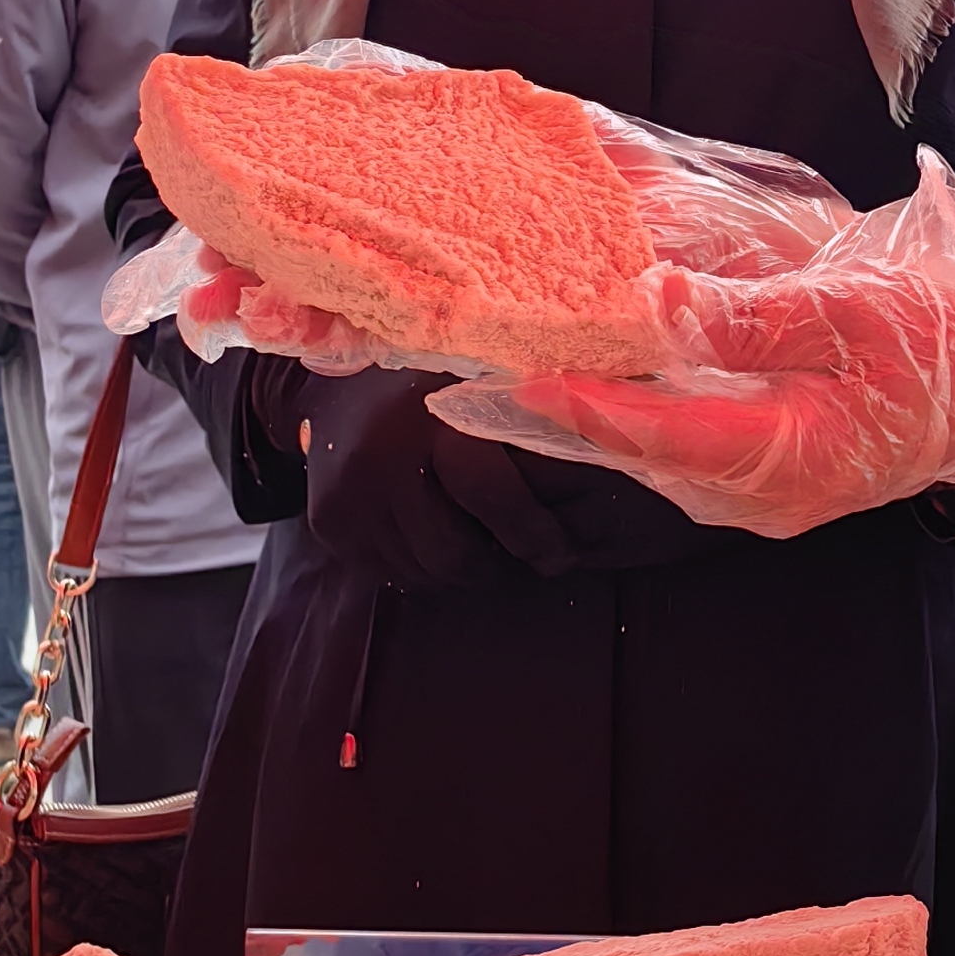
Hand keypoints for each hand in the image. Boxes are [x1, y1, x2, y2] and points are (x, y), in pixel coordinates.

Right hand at [295, 365, 625, 586]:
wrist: (335, 381)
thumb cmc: (435, 382)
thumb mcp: (486, 381)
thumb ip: (540, 412)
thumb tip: (626, 438)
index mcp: (433, 418)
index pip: (492, 495)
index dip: (534, 534)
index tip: (561, 556)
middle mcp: (383, 458)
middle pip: (455, 552)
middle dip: (498, 566)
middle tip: (524, 561)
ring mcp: (349, 496)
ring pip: (424, 572)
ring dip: (462, 574)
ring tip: (486, 553)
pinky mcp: (329, 523)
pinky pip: (389, 573)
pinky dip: (423, 570)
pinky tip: (441, 545)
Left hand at [430, 156, 954, 539]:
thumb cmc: (939, 339)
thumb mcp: (849, 308)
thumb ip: (745, 317)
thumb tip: (650, 299)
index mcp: (792, 456)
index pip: (660, 435)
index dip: (583, 405)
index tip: (518, 373)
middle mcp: (762, 496)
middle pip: (636, 452)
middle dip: (561, 404)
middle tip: (477, 358)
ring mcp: (758, 497)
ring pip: (647, 452)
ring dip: (586, 407)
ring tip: (511, 355)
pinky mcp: (757, 478)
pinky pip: (673, 447)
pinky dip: (627, 410)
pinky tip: (587, 368)